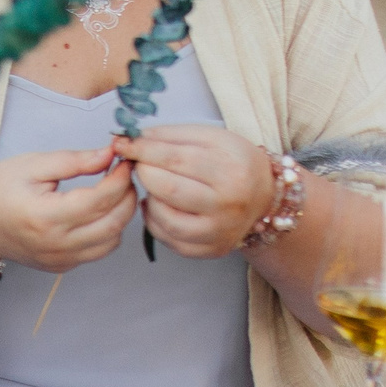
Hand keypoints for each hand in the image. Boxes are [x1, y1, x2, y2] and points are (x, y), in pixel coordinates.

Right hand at [0, 146, 135, 273]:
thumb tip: (109, 155)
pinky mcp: (63, 266)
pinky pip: (99, 250)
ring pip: (113, 240)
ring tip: (113, 190)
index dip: (120, 177)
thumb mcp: (31, 164)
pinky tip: (99, 210)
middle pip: (114, 222)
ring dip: (121, 214)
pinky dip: (108, 230)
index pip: (101, 198)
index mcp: (46, 216)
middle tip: (124, 172)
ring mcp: (61, 260)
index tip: (124, 159)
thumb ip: (74, 160)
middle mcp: (56, 244)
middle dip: (127, 194)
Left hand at [111, 125, 276, 258]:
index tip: (122, 143)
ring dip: (148, 198)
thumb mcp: (211, 137)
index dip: (142, 150)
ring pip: (164, 217)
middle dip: (143, 172)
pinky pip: (168, 238)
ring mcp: (220, 231)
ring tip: (155, 185)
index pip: (174, 159)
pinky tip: (159, 205)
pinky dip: (154, 220)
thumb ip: (171, 136)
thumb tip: (132, 139)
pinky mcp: (211, 250)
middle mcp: (228, 205)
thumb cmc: (233, 161)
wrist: (263, 195)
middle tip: (140, 164)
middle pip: (166, 188)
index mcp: (230, 171)